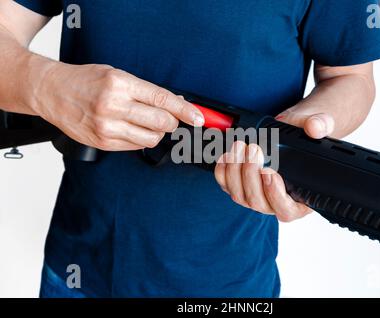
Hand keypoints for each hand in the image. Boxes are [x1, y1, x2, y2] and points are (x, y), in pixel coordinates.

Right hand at [32, 63, 203, 150]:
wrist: (53, 92)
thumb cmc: (86, 81)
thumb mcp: (118, 75)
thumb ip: (146, 91)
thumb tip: (175, 103)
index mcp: (120, 84)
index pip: (163, 99)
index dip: (185, 110)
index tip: (199, 117)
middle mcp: (114, 106)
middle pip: (161, 123)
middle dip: (172, 122)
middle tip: (168, 118)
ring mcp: (107, 127)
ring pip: (151, 138)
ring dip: (157, 132)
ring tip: (146, 122)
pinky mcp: (103, 142)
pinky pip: (136, 146)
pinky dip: (141, 139)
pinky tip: (131, 128)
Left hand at [214, 112, 334, 221]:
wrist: (292, 130)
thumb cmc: (307, 135)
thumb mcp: (320, 125)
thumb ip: (321, 125)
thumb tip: (315, 128)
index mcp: (301, 199)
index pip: (286, 210)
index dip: (275, 194)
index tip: (269, 172)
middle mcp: (276, 203)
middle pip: (257, 202)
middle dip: (251, 175)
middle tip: (253, 150)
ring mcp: (256, 196)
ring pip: (239, 195)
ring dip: (235, 171)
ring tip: (240, 146)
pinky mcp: (240, 186)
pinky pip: (226, 185)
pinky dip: (223, 171)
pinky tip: (227, 154)